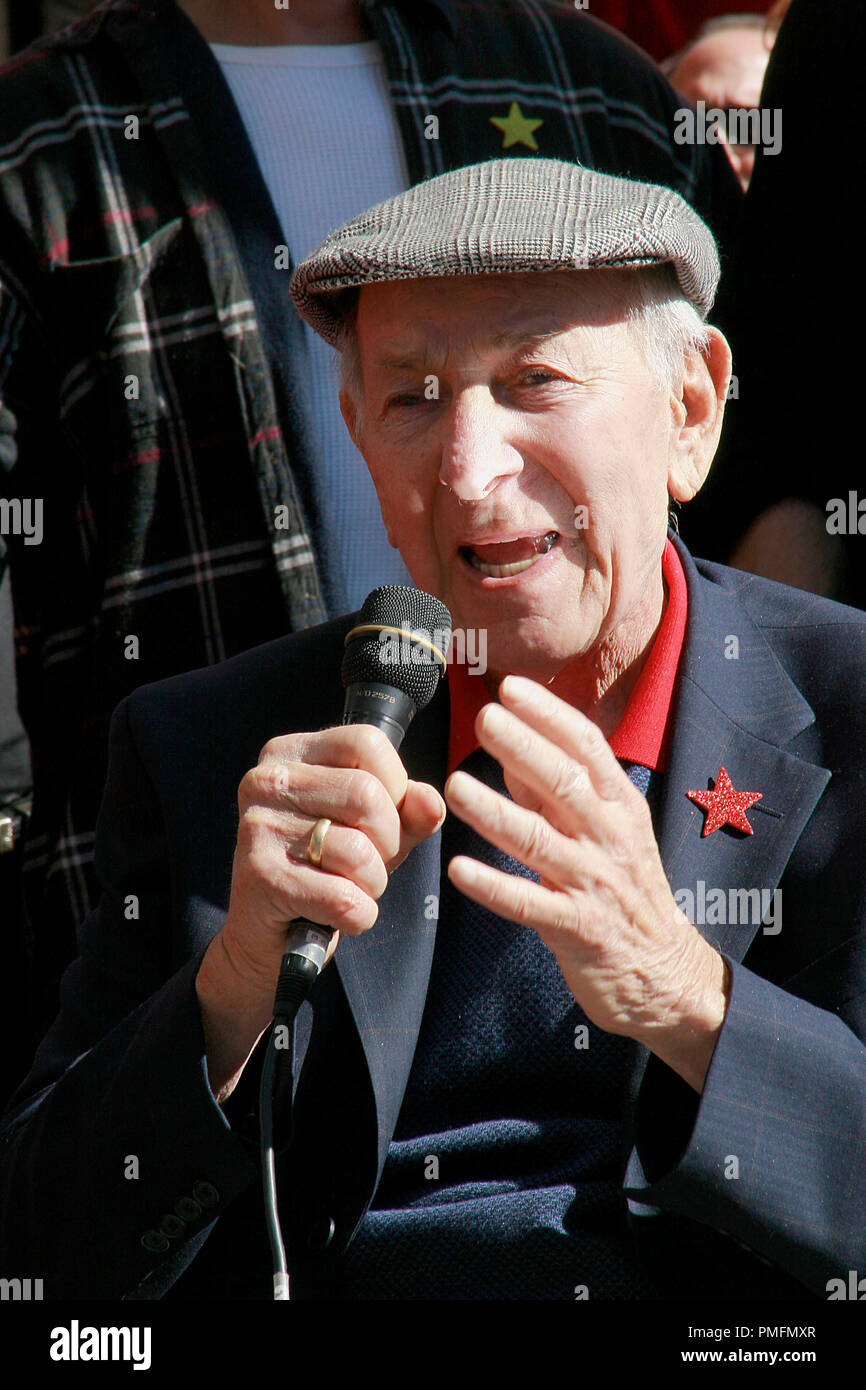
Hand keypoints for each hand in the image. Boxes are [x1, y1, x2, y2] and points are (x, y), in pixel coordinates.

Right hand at [197, 724, 444, 1098]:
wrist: (267, 938)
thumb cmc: (326, 870)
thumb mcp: (376, 831)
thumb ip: (410, 810)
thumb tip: (432, 803)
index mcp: (291, 753)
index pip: (367, 742)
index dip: (396, 786)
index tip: (382, 820)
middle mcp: (266, 780)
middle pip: (367, 795)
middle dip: (389, 842)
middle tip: (369, 866)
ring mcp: (258, 827)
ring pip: (357, 849)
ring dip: (373, 883)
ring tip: (350, 889)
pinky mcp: (259, 877)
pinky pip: (342, 896)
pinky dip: (359, 915)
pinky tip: (339, 917)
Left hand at [444, 675, 728, 1092]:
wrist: (666, 974)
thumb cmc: (625, 892)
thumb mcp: (605, 833)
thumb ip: (559, 794)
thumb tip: (512, 750)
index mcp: (619, 807)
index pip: (588, 748)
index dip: (550, 716)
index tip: (512, 687)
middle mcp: (611, 838)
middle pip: (566, 784)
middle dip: (524, 748)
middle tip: (484, 718)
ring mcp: (596, 884)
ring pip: (542, 841)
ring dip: (496, 813)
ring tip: (454, 786)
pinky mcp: (580, 930)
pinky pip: (531, 905)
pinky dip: (495, 887)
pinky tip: (459, 870)